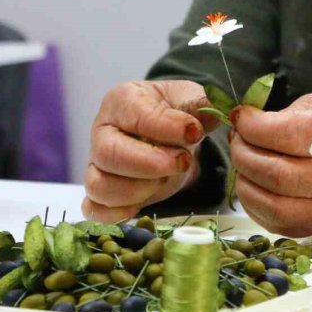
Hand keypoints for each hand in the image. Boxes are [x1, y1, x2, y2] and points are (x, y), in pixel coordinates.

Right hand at [82, 80, 218, 221]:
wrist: (167, 132)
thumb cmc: (174, 110)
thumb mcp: (189, 98)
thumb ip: (200, 105)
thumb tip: (216, 114)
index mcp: (122, 100)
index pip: (135, 115)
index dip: (166, 127)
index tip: (195, 133)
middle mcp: (102, 131)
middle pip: (109, 153)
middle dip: (150, 164)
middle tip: (183, 162)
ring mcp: (96, 163)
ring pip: (98, 185)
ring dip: (137, 190)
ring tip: (164, 180)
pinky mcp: (99, 192)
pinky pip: (94, 209)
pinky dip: (116, 213)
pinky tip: (142, 204)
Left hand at [231, 90, 311, 236]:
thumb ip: (289, 113)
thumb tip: (247, 121)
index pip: (288, 136)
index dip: (254, 126)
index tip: (241, 116)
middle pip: (276, 176)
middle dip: (243, 154)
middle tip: (238, 138)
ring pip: (273, 207)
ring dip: (245, 182)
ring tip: (244, 161)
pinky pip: (278, 225)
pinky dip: (255, 205)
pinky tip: (254, 184)